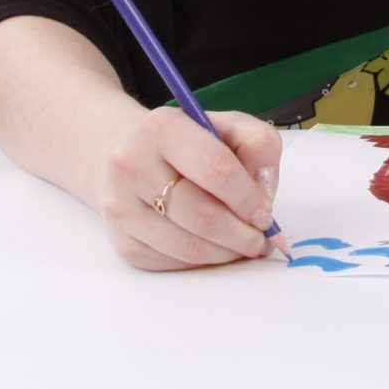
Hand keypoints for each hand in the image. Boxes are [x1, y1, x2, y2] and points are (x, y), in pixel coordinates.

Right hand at [96, 107, 283, 270]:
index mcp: (162, 128)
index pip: (215, 168)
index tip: (266, 214)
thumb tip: (264, 191)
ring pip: (188, 246)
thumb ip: (258, 145)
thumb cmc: (188, 143)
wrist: (130, 157)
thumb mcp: (228, 126)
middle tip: (261, 239)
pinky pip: (173, 262)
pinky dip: (203, 260)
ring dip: (226, 252)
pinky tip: (214, 245)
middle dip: (241, 234)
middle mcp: (132, 165)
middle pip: (202, 215)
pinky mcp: (123, 241)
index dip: (248, 198)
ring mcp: (122, 207)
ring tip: (244, 244)